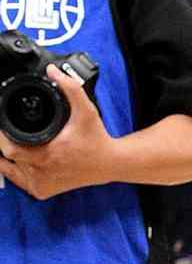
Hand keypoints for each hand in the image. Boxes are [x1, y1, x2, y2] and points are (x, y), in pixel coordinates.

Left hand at [0, 65, 116, 199]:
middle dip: (4, 143)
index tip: (4, 124)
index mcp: (49, 155)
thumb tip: (52, 71)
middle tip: (8, 131)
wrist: (109, 164)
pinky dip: (16, 169)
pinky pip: (19, 181)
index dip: (2, 136)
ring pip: (9, 171)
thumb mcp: (86, 110)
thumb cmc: (96, 139)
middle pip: (6, 159)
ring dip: (9, 157)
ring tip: (16, 142)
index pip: (10, 149)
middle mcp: (43, 173)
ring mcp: (42, 185)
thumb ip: (69, 87)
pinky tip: (23, 157)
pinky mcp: (43, 192)